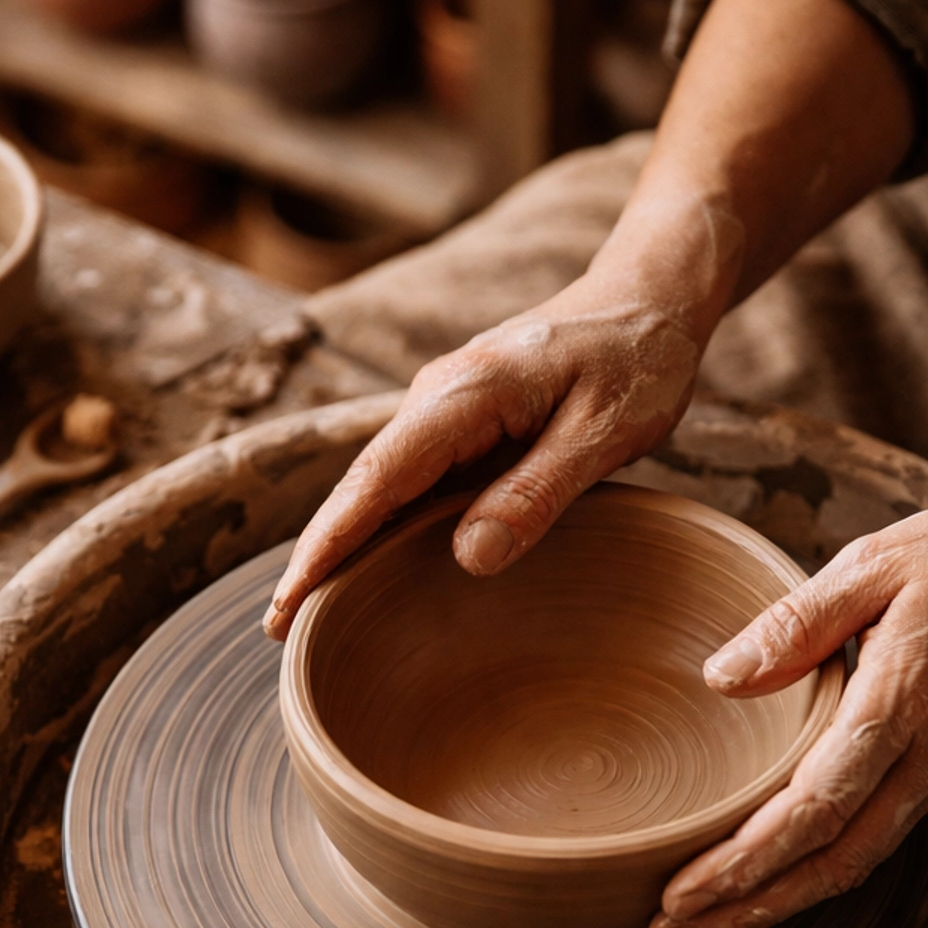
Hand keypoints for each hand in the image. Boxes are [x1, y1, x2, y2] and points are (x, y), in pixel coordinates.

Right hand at [265, 273, 705, 638]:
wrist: (648, 299)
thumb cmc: (637, 362)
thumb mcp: (604, 432)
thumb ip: (537, 493)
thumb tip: (468, 559)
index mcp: (465, 395)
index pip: (377, 479)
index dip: (330, 543)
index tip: (290, 599)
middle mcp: (439, 397)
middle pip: (362, 485)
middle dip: (318, 554)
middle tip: (279, 628)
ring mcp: (447, 409)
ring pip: (381, 484)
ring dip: (344, 542)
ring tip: (307, 612)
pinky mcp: (464, 423)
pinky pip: (412, 480)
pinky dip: (382, 523)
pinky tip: (370, 565)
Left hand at [648, 499, 927, 927]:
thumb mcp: (879, 561)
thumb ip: (798, 620)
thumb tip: (720, 678)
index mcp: (902, 703)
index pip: (814, 808)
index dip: (746, 862)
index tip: (681, 894)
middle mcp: (926, 761)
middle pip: (829, 864)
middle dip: (746, 908)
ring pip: (851, 865)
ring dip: (774, 902)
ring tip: (701, 925)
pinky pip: (870, 843)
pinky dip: (811, 874)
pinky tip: (766, 881)